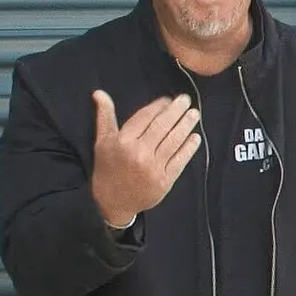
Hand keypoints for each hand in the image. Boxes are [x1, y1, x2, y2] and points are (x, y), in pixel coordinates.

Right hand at [90, 90, 201, 226]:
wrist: (112, 202)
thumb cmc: (108, 168)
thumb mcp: (102, 141)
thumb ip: (105, 116)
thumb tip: (99, 93)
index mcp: (123, 142)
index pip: (145, 118)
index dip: (158, 106)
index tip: (167, 99)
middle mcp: (139, 153)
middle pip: (162, 127)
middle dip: (176, 111)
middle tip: (186, 100)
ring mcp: (153, 168)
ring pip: (173, 142)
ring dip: (186, 126)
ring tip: (194, 114)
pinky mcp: (164, 181)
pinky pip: (180, 161)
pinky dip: (189, 148)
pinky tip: (195, 138)